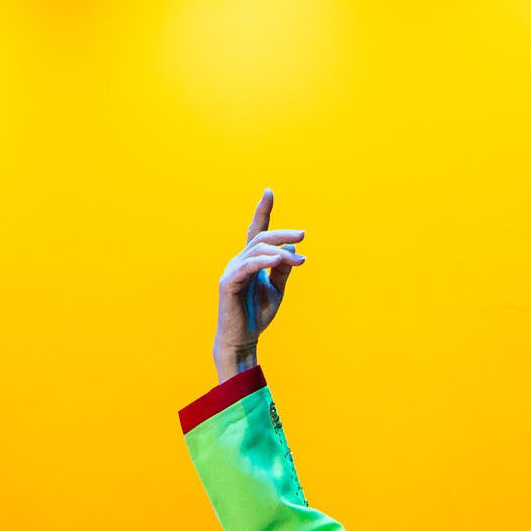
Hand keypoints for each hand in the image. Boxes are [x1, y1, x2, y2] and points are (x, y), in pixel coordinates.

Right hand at [214, 189, 304, 377]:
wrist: (242, 340)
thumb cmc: (257, 316)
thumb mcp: (277, 289)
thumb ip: (282, 269)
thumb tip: (290, 248)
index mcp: (250, 261)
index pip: (256, 231)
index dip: (262, 211)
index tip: (269, 191)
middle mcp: (239, 261)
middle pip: (261, 237)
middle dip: (282, 234)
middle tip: (302, 236)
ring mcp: (232, 271)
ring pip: (257, 249)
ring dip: (280, 252)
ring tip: (298, 260)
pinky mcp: (228, 283)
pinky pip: (248, 266)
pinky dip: (264, 261)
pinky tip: (278, 261)